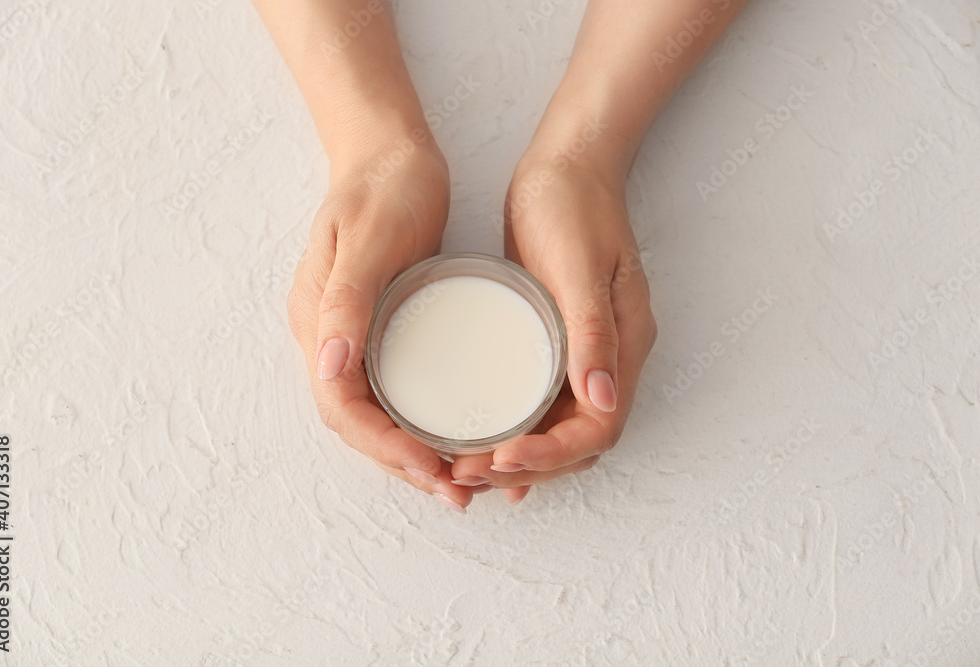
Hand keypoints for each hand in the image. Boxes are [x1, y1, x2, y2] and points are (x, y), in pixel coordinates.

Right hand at [287, 136, 480, 513]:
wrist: (388, 151)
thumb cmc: (383, 187)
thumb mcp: (368, 238)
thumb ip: (346, 301)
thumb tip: (328, 368)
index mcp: (318, 320)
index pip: (341, 406)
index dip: (383, 444)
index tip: (430, 466)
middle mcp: (328, 337)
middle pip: (357, 423)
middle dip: (401, 463)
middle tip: (454, 491)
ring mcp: (352, 335)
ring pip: (374, 414)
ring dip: (410, 453)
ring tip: (457, 481)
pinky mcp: (378, 328)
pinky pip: (391, 392)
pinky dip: (417, 423)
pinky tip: (449, 436)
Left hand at [450, 142, 657, 503]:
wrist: (567, 164)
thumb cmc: (573, 206)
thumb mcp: (580, 267)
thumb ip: (591, 333)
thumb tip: (602, 402)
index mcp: (624, 344)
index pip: (597, 429)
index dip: (551, 455)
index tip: (501, 459)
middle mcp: (609, 360)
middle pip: (577, 443)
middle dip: (528, 468)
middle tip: (468, 476)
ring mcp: (584, 353)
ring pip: (559, 430)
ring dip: (519, 458)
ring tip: (465, 471)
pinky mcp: (558, 341)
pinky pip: (543, 405)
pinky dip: (518, 433)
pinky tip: (485, 446)